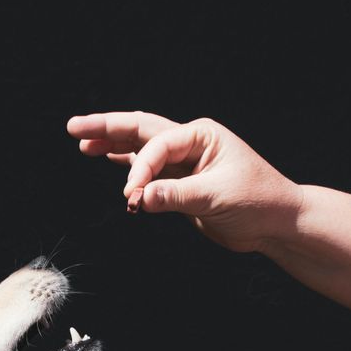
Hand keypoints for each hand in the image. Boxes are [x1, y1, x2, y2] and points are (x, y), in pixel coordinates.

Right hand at [66, 111, 302, 253]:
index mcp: (201, 135)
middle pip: (140, 130)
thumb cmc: (258, 202)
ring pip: (141, 147)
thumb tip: (139, 196)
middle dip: (107, 129)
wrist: (277, 222)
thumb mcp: (217, 198)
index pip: (157, 145)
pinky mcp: (182, 183)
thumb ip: (175, 195)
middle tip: (74, 128)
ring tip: (82, 143)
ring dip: (112, 145)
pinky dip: (127, 165)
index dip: (140, 169)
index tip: (133, 196)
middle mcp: (190, 142)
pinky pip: (148, 169)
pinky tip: (107, 158)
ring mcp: (185, 162)